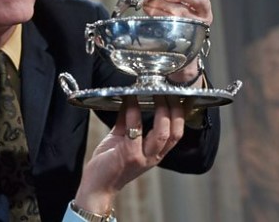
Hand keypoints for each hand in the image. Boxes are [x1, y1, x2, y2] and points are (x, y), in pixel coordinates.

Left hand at [73, 96, 182, 215]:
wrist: (96, 187)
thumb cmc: (109, 164)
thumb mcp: (121, 140)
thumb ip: (128, 122)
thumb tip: (129, 100)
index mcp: (156, 153)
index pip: (177, 132)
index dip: (181, 114)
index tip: (178, 95)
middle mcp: (153, 156)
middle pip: (174, 132)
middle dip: (174, 109)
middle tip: (166, 90)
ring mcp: (142, 157)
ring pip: (162, 133)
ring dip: (160, 110)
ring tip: (153, 92)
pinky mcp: (129, 155)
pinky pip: (135, 130)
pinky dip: (133, 112)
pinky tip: (130, 100)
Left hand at [144, 0, 211, 83]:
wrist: (182, 48)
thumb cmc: (179, 22)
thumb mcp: (182, 6)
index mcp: (203, 4)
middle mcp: (204, 15)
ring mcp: (196, 26)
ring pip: (181, 11)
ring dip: (162, 4)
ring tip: (149, 2)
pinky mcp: (184, 34)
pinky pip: (170, 22)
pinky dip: (158, 14)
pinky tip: (149, 11)